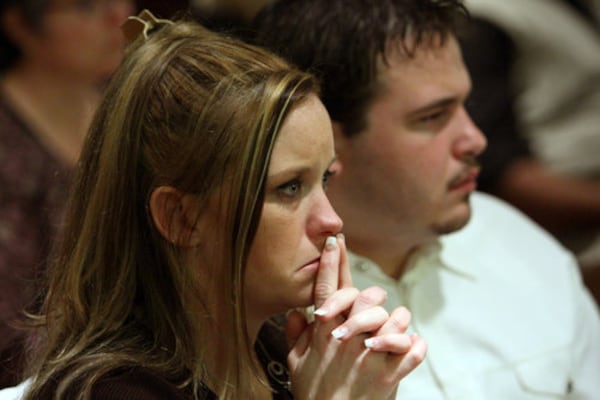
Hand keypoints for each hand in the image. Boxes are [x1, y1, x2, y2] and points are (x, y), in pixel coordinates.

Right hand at [286, 234, 426, 398]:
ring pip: (396, 320)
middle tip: (375, 301)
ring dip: (398, 321)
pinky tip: (411, 347)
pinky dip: (416, 347)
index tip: (336, 240)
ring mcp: (371, 357)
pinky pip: (414, 351)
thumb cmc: (312, 392)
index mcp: (324, 333)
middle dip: (374, 295)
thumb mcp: (294, 363)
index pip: (328, 288)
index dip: (331, 261)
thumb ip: (295, 334)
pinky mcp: (390, 376)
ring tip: (396, 327)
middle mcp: (349, 339)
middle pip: (369, 297)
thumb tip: (298, 311)